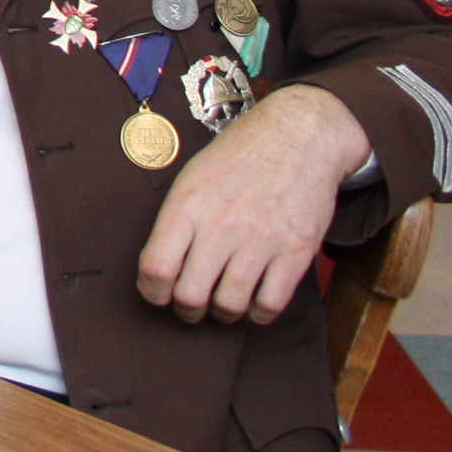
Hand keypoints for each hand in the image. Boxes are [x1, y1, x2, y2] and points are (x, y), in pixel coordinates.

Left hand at [137, 84, 369, 324]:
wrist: (299, 137)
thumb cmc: (240, 155)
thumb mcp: (193, 176)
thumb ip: (176, 219)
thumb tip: (160, 265)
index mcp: (188, 205)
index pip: (156, 267)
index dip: (152, 291)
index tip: (157, 293)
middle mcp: (221, 226)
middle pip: (190, 296)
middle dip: (186, 309)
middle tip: (190, 305)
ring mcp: (261, 241)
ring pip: (229, 306)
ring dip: (221, 314)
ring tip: (221, 304)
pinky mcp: (296, 252)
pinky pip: (270, 304)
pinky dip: (258, 313)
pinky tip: (253, 301)